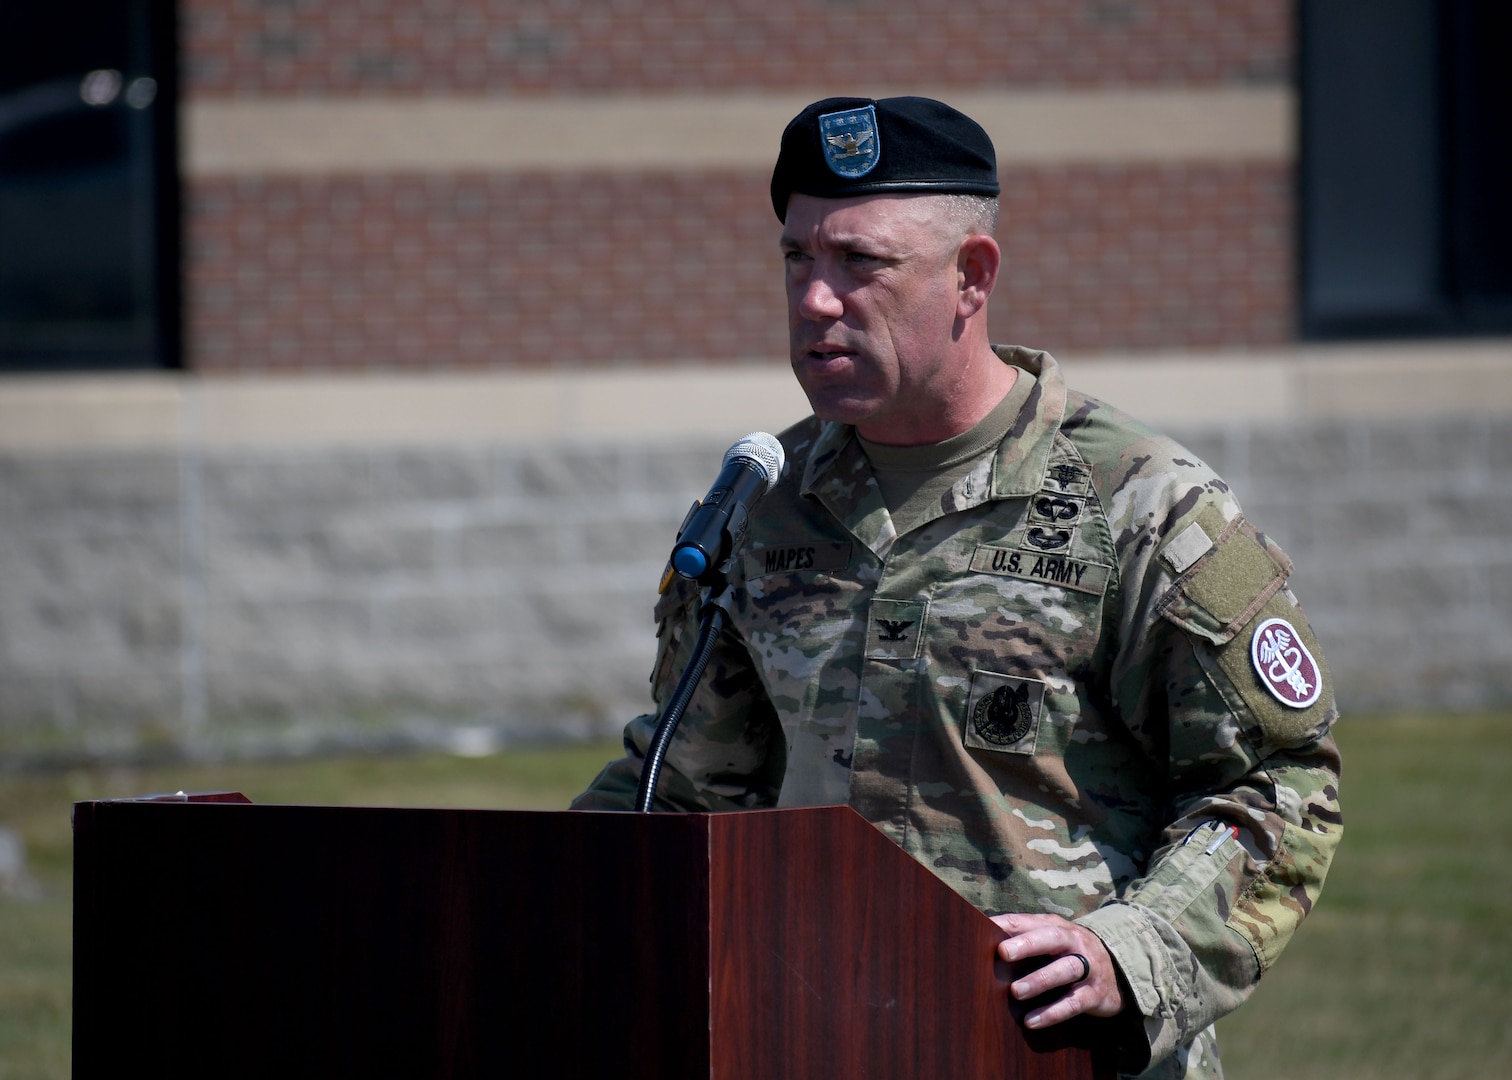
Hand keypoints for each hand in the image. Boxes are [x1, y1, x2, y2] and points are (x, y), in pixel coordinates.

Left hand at [990, 912, 1125, 1029]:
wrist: (1118, 972)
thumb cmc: (1070, 954)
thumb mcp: (1053, 942)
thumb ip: (1026, 939)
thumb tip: (983, 943)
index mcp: (1058, 928)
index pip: (1029, 921)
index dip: (1008, 924)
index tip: (984, 927)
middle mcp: (1075, 943)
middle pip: (1052, 938)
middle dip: (1028, 944)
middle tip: (1003, 952)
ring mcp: (1088, 968)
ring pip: (1066, 969)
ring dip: (1041, 979)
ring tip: (1016, 991)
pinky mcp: (1095, 994)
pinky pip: (1074, 1002)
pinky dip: (1053, 1012)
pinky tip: (1032, 1021)